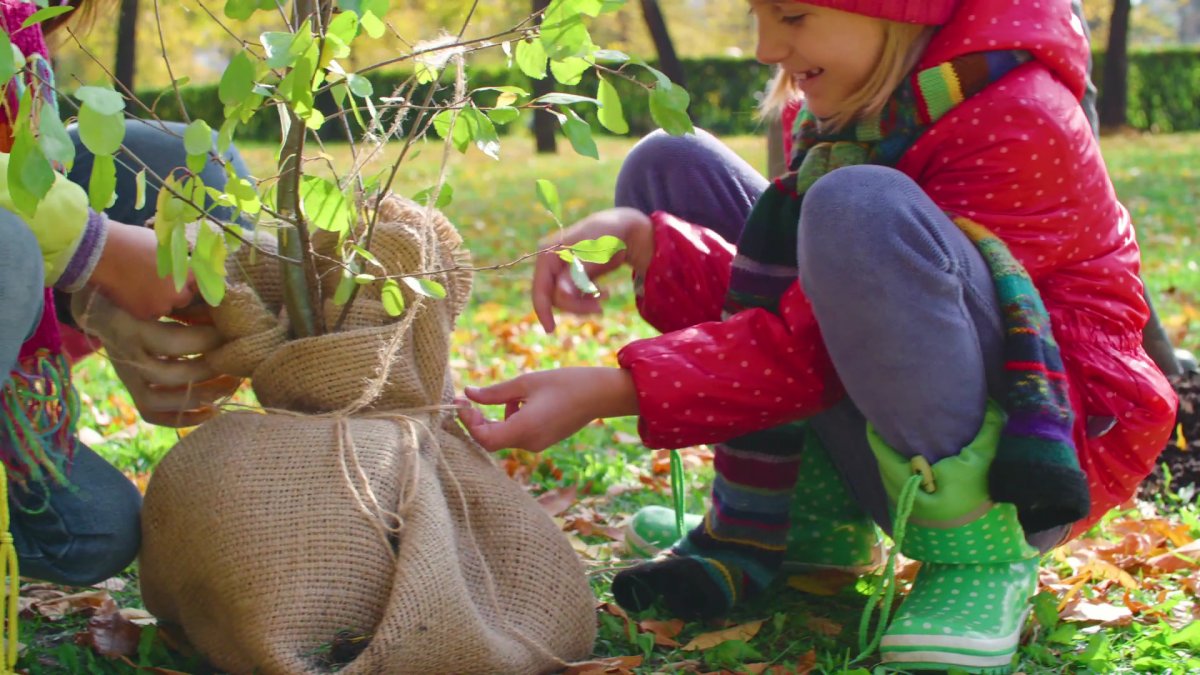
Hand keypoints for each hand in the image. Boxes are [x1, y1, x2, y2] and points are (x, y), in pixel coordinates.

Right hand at [71, 289, 240, 427]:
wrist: (97, 305)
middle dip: (209, 368)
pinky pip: (153, 414)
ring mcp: (126, 377)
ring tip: (232, 384)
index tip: (230, 330)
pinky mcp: (131, 390)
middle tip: (235, 358)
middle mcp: (125, 355)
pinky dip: (183, 418)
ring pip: (160, 400)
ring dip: (200, 395)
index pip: (171, 341)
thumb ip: (188, 294)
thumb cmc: (136, 291)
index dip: (206, 339)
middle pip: (169, 374)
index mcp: (128, 326)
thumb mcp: (157, 286)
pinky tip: (213, 411)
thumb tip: (225, 301)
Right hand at [89, 221, 195, 320]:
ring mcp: (162, 306)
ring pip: (166, 307)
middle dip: (177, 292)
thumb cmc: (133, 242)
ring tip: (144, 287)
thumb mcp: (164, 246)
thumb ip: (176, 260)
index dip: (191, 281)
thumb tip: (181, 263)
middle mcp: (179, 294)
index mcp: (188, 274)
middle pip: (185, 298)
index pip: (200, 284)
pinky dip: (145, 306)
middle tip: (161, 283)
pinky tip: (134, 294)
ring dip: (160, 301)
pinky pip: (150, 313)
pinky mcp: (144, 315)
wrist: (103, 254)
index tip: (185, 279)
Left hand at [456, 367, 637, 451]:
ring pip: (504, 436)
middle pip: (490, 440)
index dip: (468, 422)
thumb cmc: (565, 383)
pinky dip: (511, 419)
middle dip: (477, 421)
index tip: (462, 403)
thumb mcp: (526, 382)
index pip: (484, 437)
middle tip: (468, 400)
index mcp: (524, 429)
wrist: (600, 394)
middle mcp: (529, 443)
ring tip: (510, 394)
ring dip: (496, 417)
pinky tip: (523, 400)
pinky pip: (517, 434)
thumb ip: (494, 392)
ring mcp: (537, 444)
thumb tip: (467, 394)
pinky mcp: (543, 441)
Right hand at [533, 207, 652, 332]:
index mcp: (547, 253)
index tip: (550, 329)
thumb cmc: (607, 237)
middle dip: (576, 305)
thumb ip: (577, 275)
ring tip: (607, 295)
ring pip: (565, 299)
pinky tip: (605, 292)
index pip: (540, 287)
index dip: (542, 309)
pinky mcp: (570, 276)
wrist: (622, 230)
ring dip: (585, 302)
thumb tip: (561, 295)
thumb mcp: (593, 255)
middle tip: (600, 308)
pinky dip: (589, 298)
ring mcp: (559, 270)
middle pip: (554, 296)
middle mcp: (549, 262)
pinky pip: (574, 296)